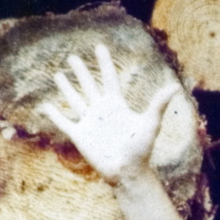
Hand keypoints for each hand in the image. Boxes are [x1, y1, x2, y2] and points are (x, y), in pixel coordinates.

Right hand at [39, 42, 180, 185]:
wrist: (128, 172)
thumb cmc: (141, 150)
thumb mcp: (150, 124)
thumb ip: (158, 105)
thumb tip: (174, 87)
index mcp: (117, 105)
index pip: (109, 78)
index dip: (104, 63)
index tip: (99, 47)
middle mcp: (101, 110)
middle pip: (88, 85)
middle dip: (81, 71)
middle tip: (72, 57)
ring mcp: (89, 122)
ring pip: (75, 100)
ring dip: (66, 88)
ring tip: (58, 75)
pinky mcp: (79, 135)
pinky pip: (63, 122)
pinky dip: (54, 114)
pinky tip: (45, 105)